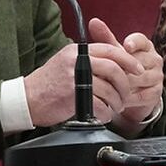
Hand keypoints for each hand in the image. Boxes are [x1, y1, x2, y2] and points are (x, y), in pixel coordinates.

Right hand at [23, 23, 143, 126]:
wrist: (27, 99)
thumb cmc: (47, 83)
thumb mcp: (66, 62)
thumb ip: (87, 60)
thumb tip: (114, 63)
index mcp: (78, 51)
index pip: (111, 50)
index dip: (128, 60)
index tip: (138, 70)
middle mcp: (77, 62)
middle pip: (114, 69)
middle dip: (125, 84)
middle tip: (126, 95)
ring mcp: (74, 79)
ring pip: (109, 89)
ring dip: (117, 101)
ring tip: (115, 107)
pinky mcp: (73, 97)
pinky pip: (99, 106)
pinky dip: (105, 113)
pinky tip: (103, 115)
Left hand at [88, 18, 163, 124]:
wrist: (131, 94)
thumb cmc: (121, 67)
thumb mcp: (113, 52)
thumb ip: (105, 37)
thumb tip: (93, 21)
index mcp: (146, 45)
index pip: (141, 40)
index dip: (134, 43)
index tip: (126, 46)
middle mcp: (155, 59)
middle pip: (137, 62)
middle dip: (120, 69)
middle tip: (104, 73)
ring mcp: (158, 76)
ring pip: (137, 79)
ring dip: (121, 85)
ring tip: (107, 87)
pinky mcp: (157, 93)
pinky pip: (140, 95)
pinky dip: (127, 98)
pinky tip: (116, 99)